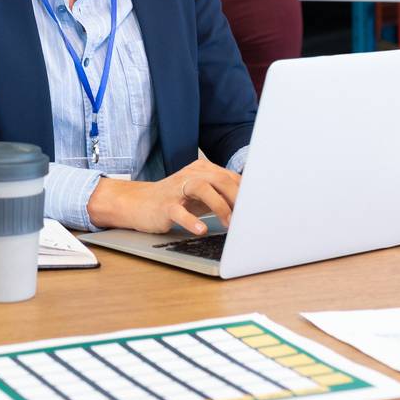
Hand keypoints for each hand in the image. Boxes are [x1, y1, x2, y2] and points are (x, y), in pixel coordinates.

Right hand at [85, 159, 240, 234]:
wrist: (139, 203)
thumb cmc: (176, 199)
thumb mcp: (202, 194)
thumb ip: (223, 195)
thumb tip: (253, 205)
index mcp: (203, 170)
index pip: (231, 178)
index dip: (247, 193)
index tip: (260, 208)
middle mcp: (191, 175)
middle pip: (220, 179)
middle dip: (237, 198)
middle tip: (248, 216)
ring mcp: (177, 189)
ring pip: (202, 188)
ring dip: (220, 206)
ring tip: (230, 224)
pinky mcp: (165, 205)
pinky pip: (179, 211)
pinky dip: (191, 220)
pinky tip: (201, 229)